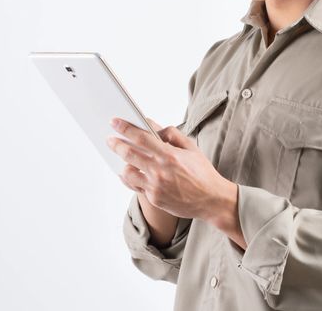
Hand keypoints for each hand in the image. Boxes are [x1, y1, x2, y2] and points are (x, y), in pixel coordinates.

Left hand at [106, 116, 232, 222]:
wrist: (211, 200)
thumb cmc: (203, 172)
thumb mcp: (191, 148)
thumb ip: (172, 135)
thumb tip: (154, 126)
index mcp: (169, 155)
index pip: (141, 138)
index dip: (125, 128)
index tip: (115, 122)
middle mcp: (160, 171)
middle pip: (129, 154)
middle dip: (116, 144)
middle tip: (110, 139)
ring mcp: (155, 186)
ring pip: (127, 172)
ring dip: (121, 163)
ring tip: (120, 157)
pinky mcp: (154, 199)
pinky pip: (134, 186)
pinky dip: (128, 178)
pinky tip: (127, 172)